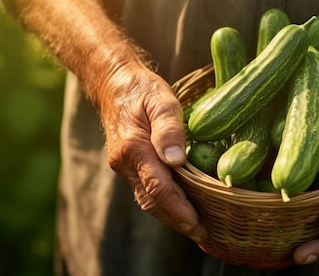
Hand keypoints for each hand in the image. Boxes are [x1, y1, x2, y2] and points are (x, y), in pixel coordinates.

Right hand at [97, 63, 207, 242]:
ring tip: (197, 228)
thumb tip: (176, 159)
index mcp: (132, 148)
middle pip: (152, 201)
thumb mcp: (161, 99)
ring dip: (172, 216)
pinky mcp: (129, 166)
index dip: (178, 209)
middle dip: (178, 220)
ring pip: (148, 200)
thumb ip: (169, 128)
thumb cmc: (142, 89)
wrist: (114, 84)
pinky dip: (165, 204)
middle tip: (204, 235)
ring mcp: (124, 167)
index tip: (196, 224)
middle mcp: (124, 163)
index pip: (157, 188)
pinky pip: (147, 191)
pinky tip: (182, 209)